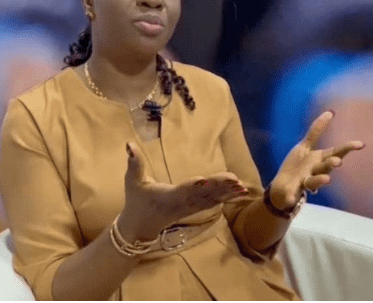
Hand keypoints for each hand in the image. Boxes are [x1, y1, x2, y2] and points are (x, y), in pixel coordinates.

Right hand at [117, 142, 248, 241]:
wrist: (140, 227)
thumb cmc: (136, 201)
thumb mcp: (132, 182)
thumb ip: (134, 163)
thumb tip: (129, 144)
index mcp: (167, 196)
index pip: (182, 190)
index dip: (192, 186)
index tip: (204, 180)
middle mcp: (182, 203)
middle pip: (203, 195)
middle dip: (219, 187)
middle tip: (235, 180)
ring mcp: (190, 208)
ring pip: (212, 200)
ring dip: (228, 193)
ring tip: (243, 186)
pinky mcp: (196, 209)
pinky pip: (214, 203)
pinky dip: (228, 198)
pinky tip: (241, 193)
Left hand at [269, 111, 363, 210]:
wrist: (282, 187)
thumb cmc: (298, 166)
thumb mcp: (305, 147)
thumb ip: (316, 131)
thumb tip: (330, 112)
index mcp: (319, 160)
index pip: (335, 152)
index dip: (347, 148)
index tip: (361, 144)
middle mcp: (316, 171)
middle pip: (326, 167)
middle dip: (331, 164)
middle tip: (338, 161)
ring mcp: (304, 182)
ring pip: (314, 181)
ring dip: (319, 180)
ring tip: (326, 179)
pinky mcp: (292, 192)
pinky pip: (291, 195)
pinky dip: (290, 197)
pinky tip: (290, 199)